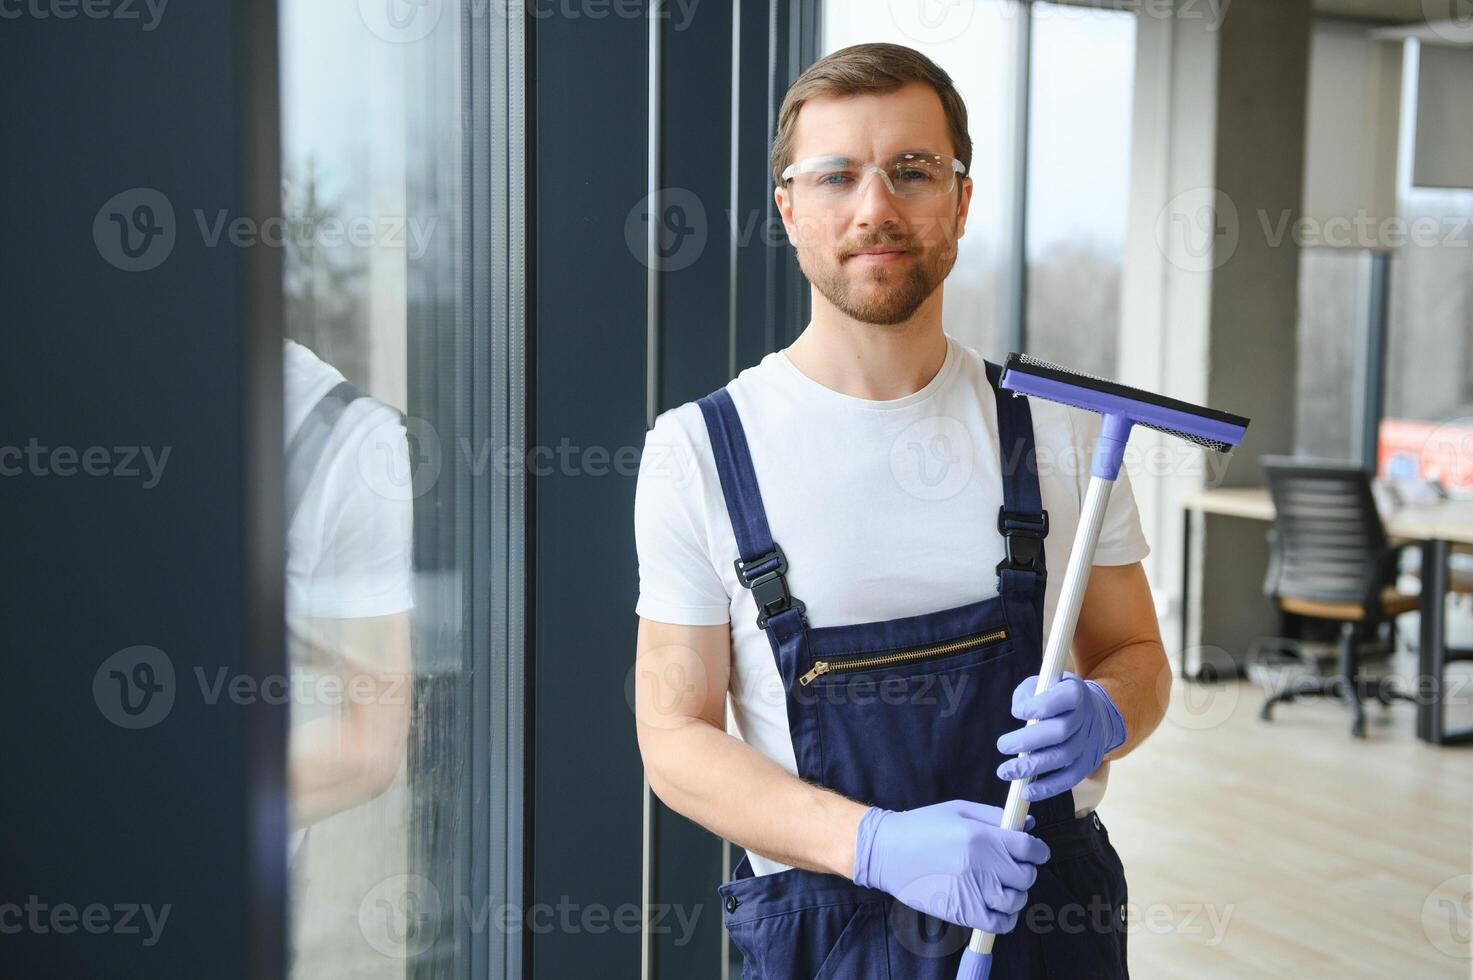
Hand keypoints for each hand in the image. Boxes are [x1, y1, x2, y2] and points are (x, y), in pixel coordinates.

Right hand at [851, 799, 1050, 934]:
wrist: (886, 851)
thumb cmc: (922, 826)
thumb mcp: (959, 810)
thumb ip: (995, 816)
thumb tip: (1028, 823)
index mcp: (981, 836)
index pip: (1031, 848)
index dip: (1038, 850)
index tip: (1034, 852)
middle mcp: (981, 865)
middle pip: (1026, 876)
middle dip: (1024, 870)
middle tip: (1011, 866)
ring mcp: (972, 891)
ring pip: (1016, 901)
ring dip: (1015, 894)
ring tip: (1002, 885)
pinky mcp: (962, 912)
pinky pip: (999, 923)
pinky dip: (1005, 917)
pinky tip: (996, 906)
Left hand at [995, 672, 1125, 802]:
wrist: (1093, 713)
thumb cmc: (1056, 696)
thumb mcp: (1043, 683)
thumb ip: (1027, 693)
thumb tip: (1019, 711)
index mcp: (1076, 692)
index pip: (1065, 697)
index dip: (1040, 706)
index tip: (1017, 712)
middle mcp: (1086, 717)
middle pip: (1060, 731)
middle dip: (1028, 741)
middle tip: (1002, 746)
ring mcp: (1089, 741)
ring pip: (1064, 757)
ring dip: (1032, 767)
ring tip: (1006, 771)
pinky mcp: (1088, 762)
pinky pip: (1070, 778)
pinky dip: (1049, 787)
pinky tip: (1027, 791)